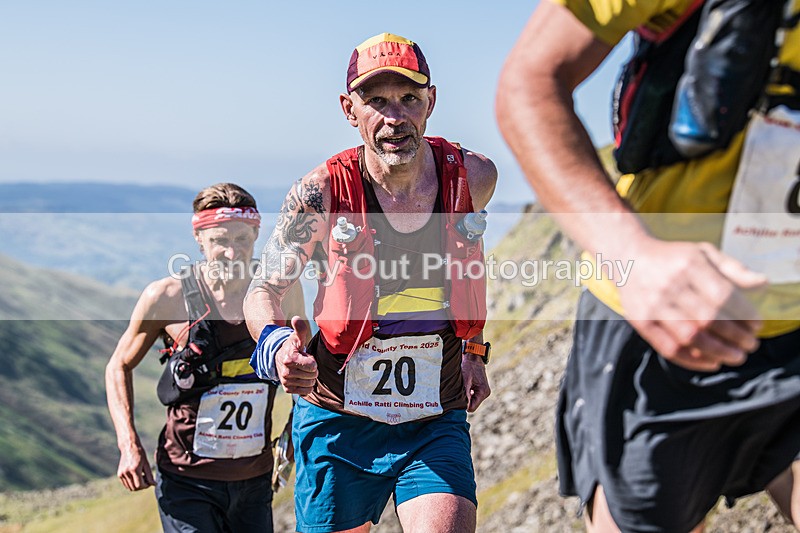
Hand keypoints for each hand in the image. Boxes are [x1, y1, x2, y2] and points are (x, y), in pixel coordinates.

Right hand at [117, 442, 154, 490]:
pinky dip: (131, 484)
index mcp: (134, 470)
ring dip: (136, 486)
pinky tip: (136, 477)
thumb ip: (150, 475)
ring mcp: (121, 474)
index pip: (139, 485)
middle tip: (146, 480)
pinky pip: (126, 484)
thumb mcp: (146, 464)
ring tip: (141, 477)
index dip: (146, 486)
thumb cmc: (140, 454)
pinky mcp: (119, 474)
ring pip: (129, 487)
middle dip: (142, 486)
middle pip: (134, 488)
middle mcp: (126, 473)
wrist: (129, 447)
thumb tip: (154, 484)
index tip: (150, 482)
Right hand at [275, 316, 316, 395]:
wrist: (279, 358)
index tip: (305, 356)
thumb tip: (297, 318)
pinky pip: (305, 391)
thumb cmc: (291, 347)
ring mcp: (286, 381)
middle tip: (304, 363)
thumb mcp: (296, 337)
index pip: (313, 366)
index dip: (312, 361)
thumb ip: (300, 329)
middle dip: (312, 369)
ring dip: (309, 377)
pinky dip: (307, 386)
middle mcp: (286, 372)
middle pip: (313, 375)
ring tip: (302, 370)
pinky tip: (301, 378)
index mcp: (290, 359)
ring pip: (310, 384)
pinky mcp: (287, 389)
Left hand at [462, 354, 490, 411]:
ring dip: (466, 396)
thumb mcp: (466, 380)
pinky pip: (472, 396)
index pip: (472, 407)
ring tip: (461, 387)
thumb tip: (464, 406)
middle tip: (458, 392)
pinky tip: (463, 386)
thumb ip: (465, 394)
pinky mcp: (480, 388)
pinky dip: (467, 393)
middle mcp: (485, 393)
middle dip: (465, 400)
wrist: (473, 356)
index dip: (464, 406)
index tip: (456, 400)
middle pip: (472, 404)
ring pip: (472, 401)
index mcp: (483, 392)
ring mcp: (483, 391)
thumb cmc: (469, 366)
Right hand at [619, 240, 766, 370]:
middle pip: (709, 318)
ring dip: (718, 351)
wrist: (628, 258)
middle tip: (750, 345)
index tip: (757, 325)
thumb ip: (733, 269)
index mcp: (689, 264)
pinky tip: (711, 362)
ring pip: (691, 337)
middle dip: (736, 336)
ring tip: (736, 356)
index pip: (723, 295)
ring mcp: (653, 305)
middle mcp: (670, 285)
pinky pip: (669, 348)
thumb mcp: (703, 252)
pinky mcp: (640, 322)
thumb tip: (763, 285)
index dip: (744, 314)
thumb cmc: (673, 258)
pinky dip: (693, 360)